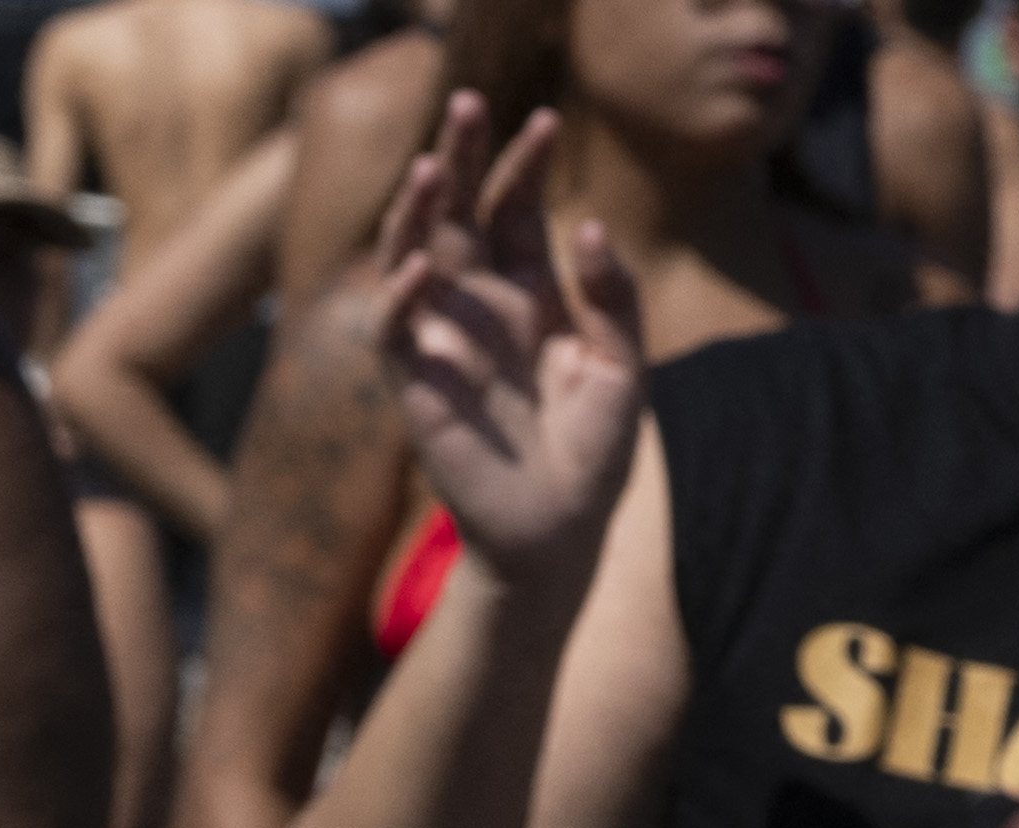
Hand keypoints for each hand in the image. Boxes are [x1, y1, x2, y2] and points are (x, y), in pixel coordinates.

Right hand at [356, 108, 646, 588]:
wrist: (560, 535)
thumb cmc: (594, 456)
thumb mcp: (622, 365)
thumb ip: (611, 296)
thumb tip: (588, 226)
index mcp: (530, 298)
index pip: (517, 213)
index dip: (525, 167)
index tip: (546, 122)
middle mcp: (481, 311)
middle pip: (460, 216)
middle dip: (463, 156)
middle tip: (467, 100)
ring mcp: (445, 345)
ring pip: (414, 258)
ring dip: (418, 211)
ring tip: (433, 164)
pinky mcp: (418, 388)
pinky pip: (395, 331)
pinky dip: (402, 296)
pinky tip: (423, 264)